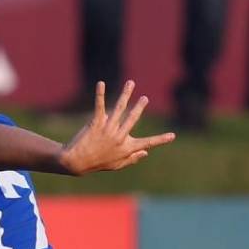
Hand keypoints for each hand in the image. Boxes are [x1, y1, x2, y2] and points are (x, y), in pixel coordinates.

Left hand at [59, 81, 175, 174]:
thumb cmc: (97, 163)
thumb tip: (146, 152)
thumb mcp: (117, 165)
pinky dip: (100, 94)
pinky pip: (99, 106)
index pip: (147, 142)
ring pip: (119, 108)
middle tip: (145, 98)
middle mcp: (119, 137)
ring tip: (131, 83)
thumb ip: (132, 158)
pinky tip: (101, 83)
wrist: (76, 162)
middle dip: (139, 107)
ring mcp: (108, 129)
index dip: (161, 140)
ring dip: (126, 94)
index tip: (172, 135)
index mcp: (127, 147)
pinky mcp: (96, 123)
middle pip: (132, 118)